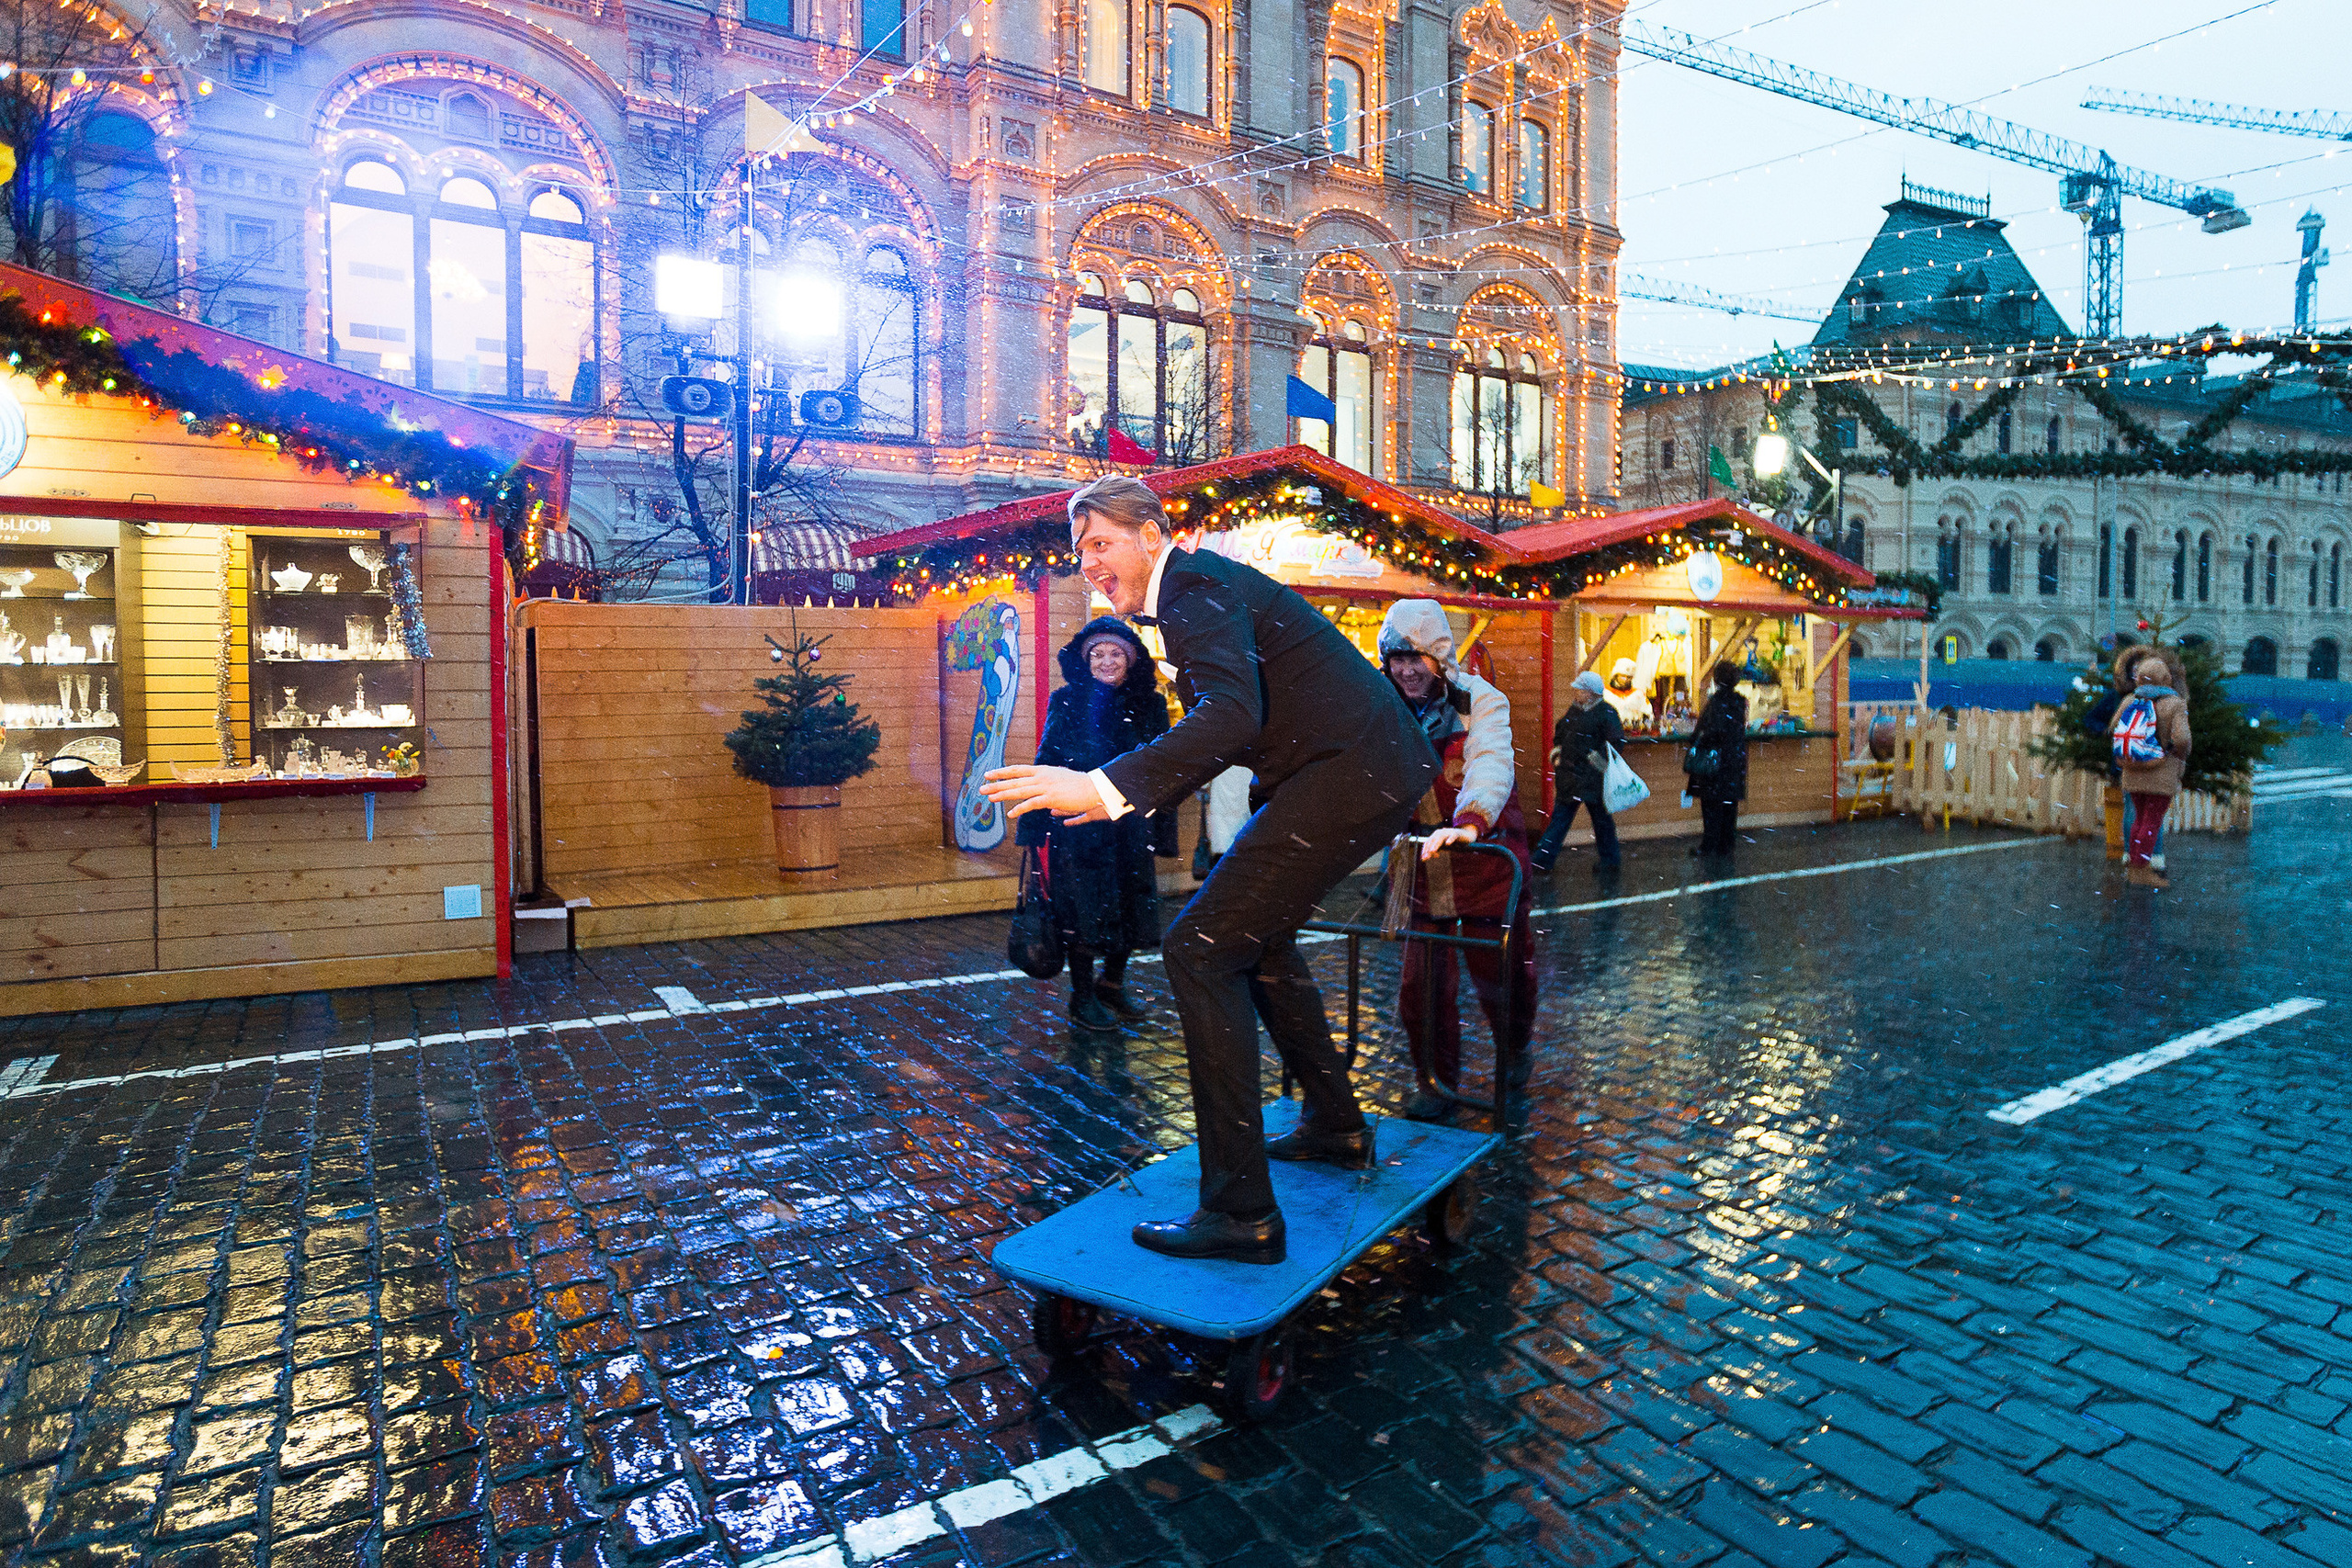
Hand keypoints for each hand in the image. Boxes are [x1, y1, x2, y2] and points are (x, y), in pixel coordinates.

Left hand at [982, 764, 1109, 822]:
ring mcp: (1045, 786)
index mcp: (1042, 771)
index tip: (989, 774)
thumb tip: (1049, 808)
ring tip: (989, 799)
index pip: (1017, 770)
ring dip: (1002, 795)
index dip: (1002, 772)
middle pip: (1014, 780)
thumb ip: (1052, 794)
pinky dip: (1020, 809)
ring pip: (1019, 790)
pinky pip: (1031, 804)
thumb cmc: (1080, 787)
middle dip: (996, 784)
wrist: (1094, 787)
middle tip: (981, 788)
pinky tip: (1011, 814)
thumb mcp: (1061, 784)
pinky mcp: (1051, 797)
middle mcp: (1041, 776)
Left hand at [1419, 824, 1478, 858]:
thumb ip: (1434, 851)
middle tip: (1427, 856)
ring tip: (1433, 851)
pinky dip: (1450, 839)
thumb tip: (1423, 859)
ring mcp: (1448, 832)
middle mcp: (1440, 832)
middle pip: (1433, 840)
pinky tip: (1448, 844)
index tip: (1423, 858)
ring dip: (1436, 844)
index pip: (1428, 842)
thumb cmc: (1451, 842)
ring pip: (1441, 838)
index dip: (1425, 850)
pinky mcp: (1456, 833)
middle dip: (1429, 848)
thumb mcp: (1442, 847)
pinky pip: (1453, 836)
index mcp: (1435, 835)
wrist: (1465, 835)